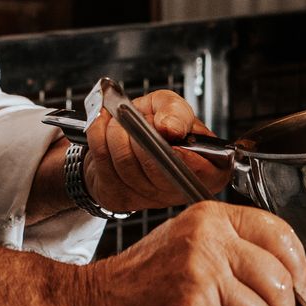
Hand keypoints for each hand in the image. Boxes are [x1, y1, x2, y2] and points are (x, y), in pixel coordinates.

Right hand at [76, 202, 305, 305]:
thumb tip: (287, 285)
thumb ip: (232, 255)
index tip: (301, 293)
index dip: (300, 270)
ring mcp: (198, 277)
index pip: (279, 235)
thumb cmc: (135, 287)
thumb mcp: (185, 248)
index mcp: (209, 219)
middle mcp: (206, 242)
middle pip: (279, 283)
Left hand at [83, 89, 229, 211]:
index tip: (168, 134)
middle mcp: (179, 189)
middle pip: (157, 168)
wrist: (122, 136)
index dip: (185, 156)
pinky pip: (103, 164)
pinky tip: (104, 128)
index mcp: (206, 169)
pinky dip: (99, 137)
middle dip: (140, 134)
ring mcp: (149, 199)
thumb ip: (176, 111)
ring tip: (118, 121)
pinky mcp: (119, 199)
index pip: (205, 174)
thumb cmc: (152, 124)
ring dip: (116, 133)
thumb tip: (170, 128)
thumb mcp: (170, 106)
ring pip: (126, 164)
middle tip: (136, 118)